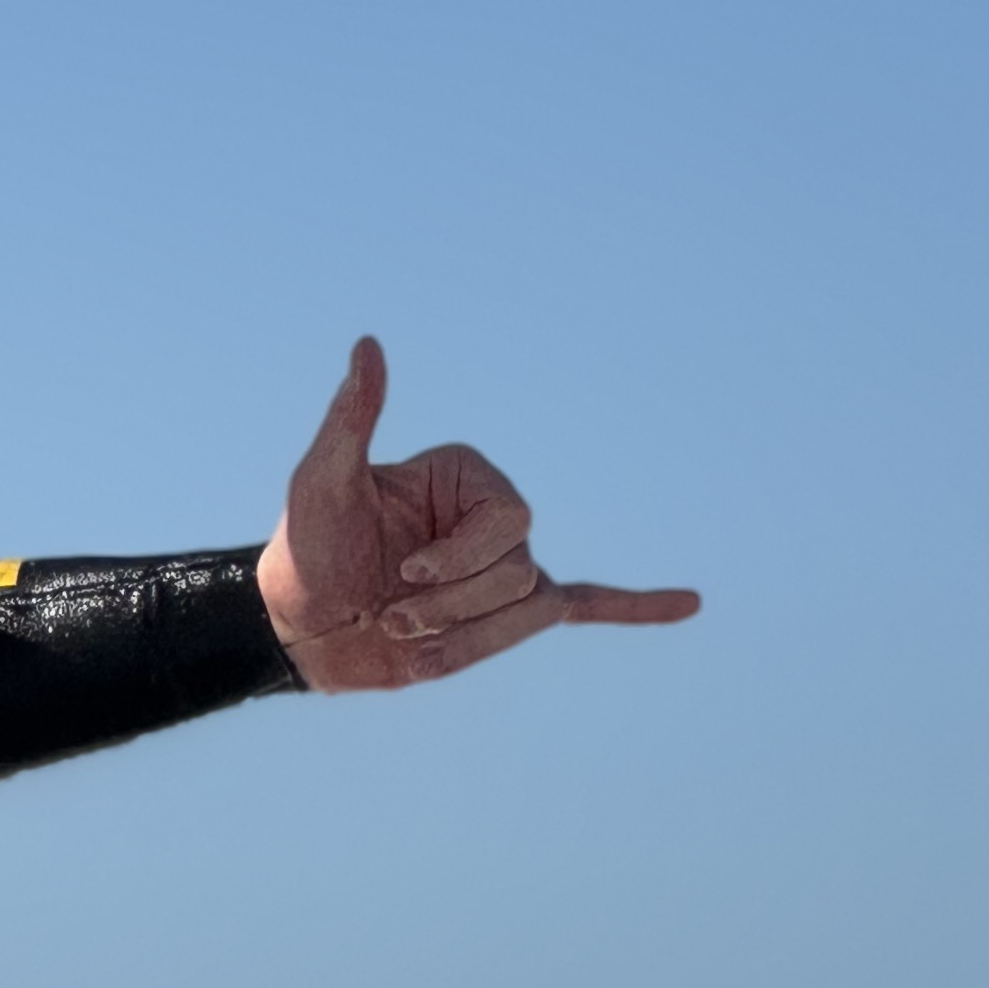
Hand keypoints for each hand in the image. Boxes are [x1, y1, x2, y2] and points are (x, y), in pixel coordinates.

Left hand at [256, 337, 699, 690]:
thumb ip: (354, 417)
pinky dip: (632, 608)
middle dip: (456, 608)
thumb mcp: (323, 480)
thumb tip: (369, 346)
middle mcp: (494, 518)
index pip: (511, 522)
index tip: (405, 575)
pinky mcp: (503, 618)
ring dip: (463, 642)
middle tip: (392, 614)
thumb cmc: (308, 548)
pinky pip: (583, 607)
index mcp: (468, 478)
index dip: (464, 561)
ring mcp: (502, 569)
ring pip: (527, 615)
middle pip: (519, 574)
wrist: (300, 625)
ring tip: (406, 638)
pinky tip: (688, 603)